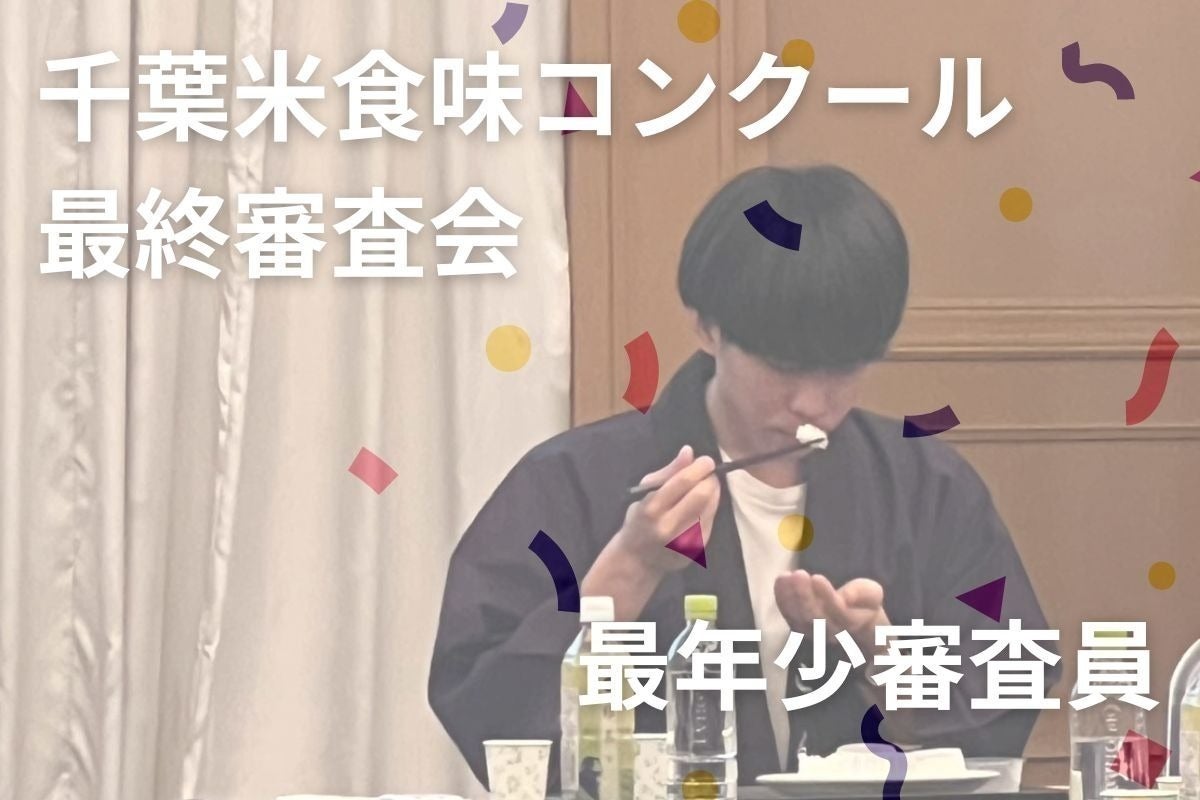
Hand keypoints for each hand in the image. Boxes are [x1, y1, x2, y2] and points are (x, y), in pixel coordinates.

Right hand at [612, 445, 720, 573]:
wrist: (638, 558)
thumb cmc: (640, 518)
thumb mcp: (646, 492)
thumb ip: (669, 472)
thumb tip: (689, 451)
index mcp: (652, 508)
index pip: (683, 481)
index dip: (700, 467)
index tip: (706, 460)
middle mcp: (669, 526)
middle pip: (702, 495)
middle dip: (710, 479)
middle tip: (708, 474)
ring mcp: (684, 540)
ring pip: (711, 507)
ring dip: (713, 493)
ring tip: (705, 487)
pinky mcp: (696, 549)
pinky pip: (711, 520)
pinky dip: (710, 508)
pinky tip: (702, 506)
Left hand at [774, 571, 888, 652]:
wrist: (854, 621)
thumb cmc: (863, 604)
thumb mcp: (871, 594)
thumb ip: (860, 593)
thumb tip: (845, 596)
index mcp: (853, 624)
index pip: (840, 614)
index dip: (828, 597)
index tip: (817, 577)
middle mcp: (831, 634)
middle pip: (816, 620)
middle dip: (805, 596)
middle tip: (799, 574)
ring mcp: (813, 634)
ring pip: (800, 620)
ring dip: (791, 598)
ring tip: (786, 576)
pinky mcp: (799, 628)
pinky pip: (789, 616)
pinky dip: (783, 599)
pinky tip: (781, 581)